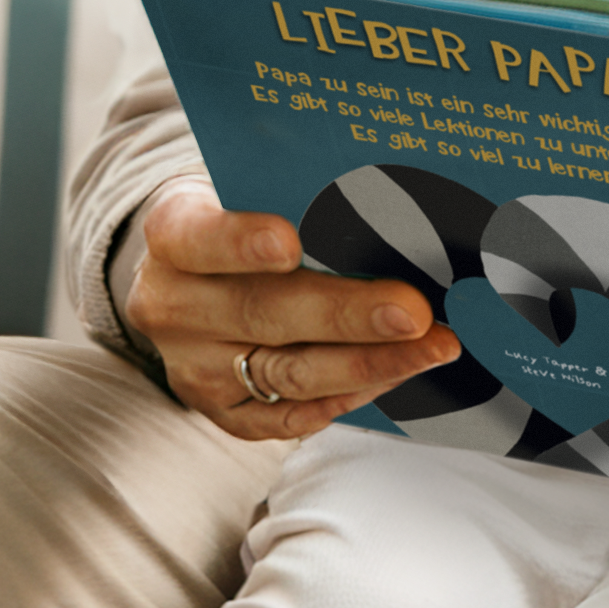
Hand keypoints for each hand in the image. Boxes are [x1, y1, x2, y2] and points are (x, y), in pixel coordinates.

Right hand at [126, 180, 460, 439]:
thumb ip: (303, 194)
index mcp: (174, 234)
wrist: (198, 273)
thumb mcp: (253, 189)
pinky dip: (350, 396)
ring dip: (372, 364)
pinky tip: (399, 374)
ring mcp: (195, 366)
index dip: (240, 241)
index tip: (289, 242)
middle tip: (414, 312)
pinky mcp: (221, 410)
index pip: (200, 236)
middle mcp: (175, 305)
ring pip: (287, 374)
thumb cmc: (248, 218)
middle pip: (263, 313)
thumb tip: (391, 198)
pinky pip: (288, 418)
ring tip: (434, 348)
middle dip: (348, 315)